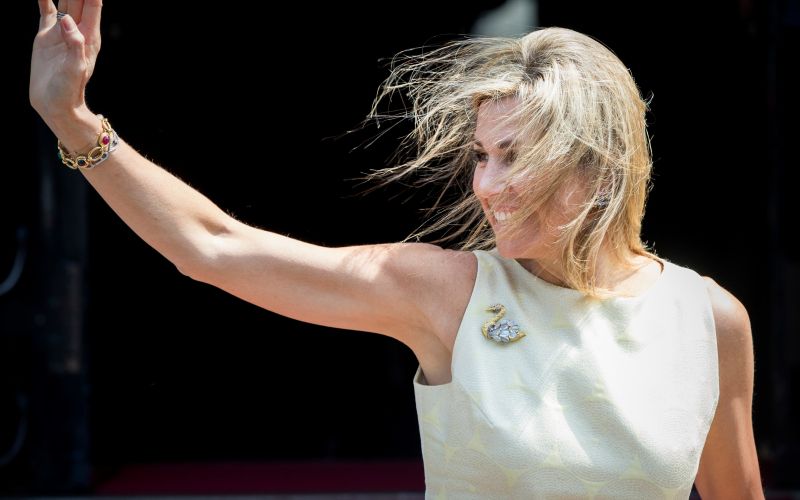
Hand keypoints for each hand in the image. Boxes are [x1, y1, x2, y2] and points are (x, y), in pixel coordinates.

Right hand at [30, 0, 102, 119]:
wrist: (55, 103)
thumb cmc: (69, 90)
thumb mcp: (74, 69)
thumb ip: (74, 45)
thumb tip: (68, 21)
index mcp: (88, 36)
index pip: (93, 4)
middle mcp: (77, 30)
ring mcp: (61, 31)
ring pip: (65, 0)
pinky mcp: (46, 36)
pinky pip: (46, 10)